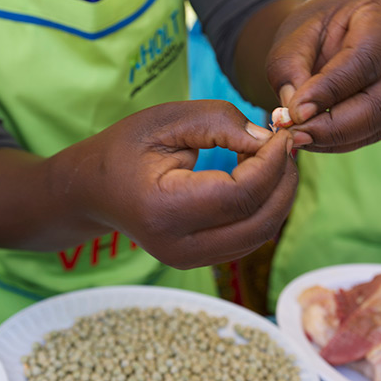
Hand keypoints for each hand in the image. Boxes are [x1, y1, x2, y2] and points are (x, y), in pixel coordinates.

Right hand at [72, 100, 297, 268]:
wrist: (93, 190)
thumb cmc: (126, 148)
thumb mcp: (166, 120)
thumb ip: (219, 122)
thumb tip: (268, 139)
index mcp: (164, 210)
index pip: (240, 195)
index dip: (271, 163)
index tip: (281, 133)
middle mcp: (179, 247)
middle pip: (259, 222)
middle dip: (284, 181)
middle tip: (287, 144)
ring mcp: (189, 260)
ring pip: (260, 235)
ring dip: (280, 195)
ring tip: (275, 158)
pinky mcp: (200, 261)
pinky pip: (249, 239)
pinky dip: (265, 207)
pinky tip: (261, 177)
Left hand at [265, 0, 380, 151]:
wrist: (338, 25)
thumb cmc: (317, 24)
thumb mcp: (295, 34)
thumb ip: (290, 68)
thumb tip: (298, 113)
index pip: (366, 59)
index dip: (330, 91)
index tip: (295, 112)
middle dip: (335, 125)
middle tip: (295, 134)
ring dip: (337, 138)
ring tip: (299, 137)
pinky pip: (378, 131)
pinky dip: (344, 141)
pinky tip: (314, 138)